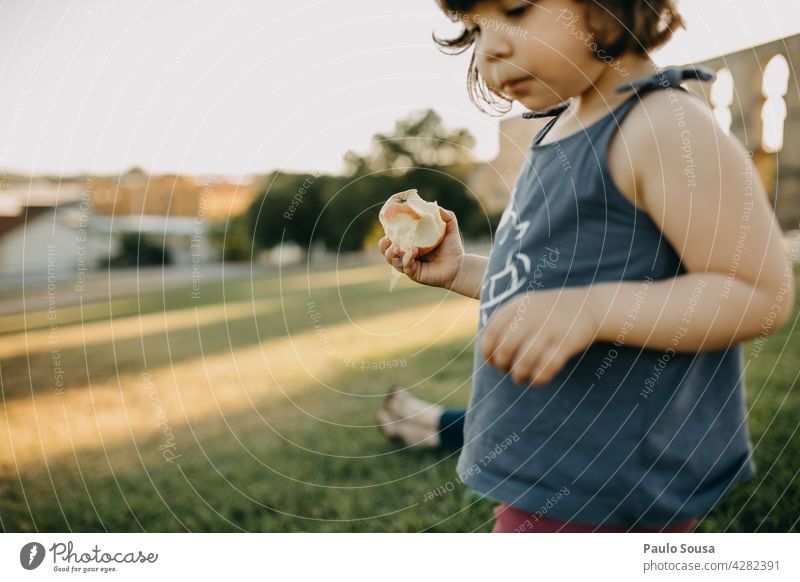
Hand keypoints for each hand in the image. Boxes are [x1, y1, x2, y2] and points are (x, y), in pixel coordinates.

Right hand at [378, 207, 464, 288]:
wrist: (460, 266)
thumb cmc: (452, 247)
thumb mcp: (449, 227)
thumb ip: (443, 215)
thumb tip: (433, 205)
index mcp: (410, 243)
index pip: (393, 238)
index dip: (388, 232)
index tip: (388, 224)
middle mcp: (406, 255)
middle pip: (386, 251)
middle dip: (383, 245)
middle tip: (387, 238)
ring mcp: (409, 265)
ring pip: (391, 260)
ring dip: (389, 252)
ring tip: (395, 246)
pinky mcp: (414, 274)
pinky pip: (405, 266)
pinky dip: (407, 258)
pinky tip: (413, 250)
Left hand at [480, 286, 600, 386]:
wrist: (590, 305)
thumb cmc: (551, 310)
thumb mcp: (526, 305)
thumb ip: (506, 321)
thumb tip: (486, 350)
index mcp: (518, 305)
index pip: (492, 332)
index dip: (487, 351)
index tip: (491, 361)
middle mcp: (531, 315)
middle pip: (505, 348)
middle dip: (502, 365)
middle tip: (506, 370)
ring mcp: (549, 329)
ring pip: (524, 361)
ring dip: (518, 375)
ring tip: (519, 378)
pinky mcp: (566, 343)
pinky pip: (546, 367)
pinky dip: (538, 379)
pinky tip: (537, 380)